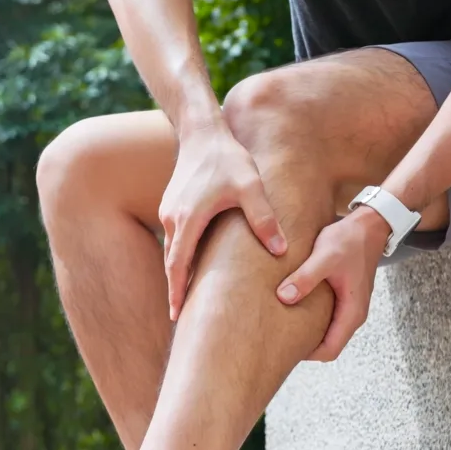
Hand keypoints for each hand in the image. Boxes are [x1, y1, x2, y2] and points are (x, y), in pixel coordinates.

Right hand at [161, 127, 286, 320]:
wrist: (202, 131)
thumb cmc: (228, 158)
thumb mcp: (251, 187)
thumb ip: (264, 219)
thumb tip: (281, 250)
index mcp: (188, 219)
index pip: (178, 266)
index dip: (178, 292)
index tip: (176, 316)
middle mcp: (173, 218)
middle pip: (171, 263)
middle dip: (175, 290)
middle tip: (179, 318)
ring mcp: (170, 211)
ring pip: (172, 250)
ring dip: (178, 273)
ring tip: (187, 297)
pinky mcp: (173, 205)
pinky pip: (175, 238)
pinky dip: (180, 256)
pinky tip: (192, 266)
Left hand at [274, 208, 388, 361]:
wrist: (369, 225)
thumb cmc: (350, 240)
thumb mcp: (324, 257)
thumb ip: (305, 278)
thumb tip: (284, 297)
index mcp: (352, 312)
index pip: (330, 350)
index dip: (307, 355)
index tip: (284, 349)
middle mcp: (353, 314)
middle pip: (327, 345)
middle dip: (305, 347)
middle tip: (278, 342)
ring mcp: (349, 306)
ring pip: (327, 332)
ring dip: (308, 333)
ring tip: (282, 326)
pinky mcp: (343, 297)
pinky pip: (327, 318)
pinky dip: (312, 319)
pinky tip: (293, 308)